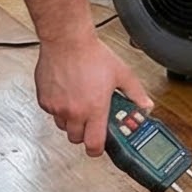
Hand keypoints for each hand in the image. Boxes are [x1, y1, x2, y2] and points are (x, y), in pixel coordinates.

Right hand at [35, 36, 151, 156]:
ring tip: (80, 103)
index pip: (94, 144)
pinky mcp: (44, 101)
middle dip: (85, 133)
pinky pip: (52, 113)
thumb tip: (146, 106)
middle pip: (77, 139)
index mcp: (95, 108)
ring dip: (72, 121)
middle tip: (92, 120)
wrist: (66, 41)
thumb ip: (135, 94)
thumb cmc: (92, 55)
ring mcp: (57, 107)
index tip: (100, 147)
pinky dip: (59, 109)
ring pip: (63, 127)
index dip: (97, 150)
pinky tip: (68, 93)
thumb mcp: (122, 74)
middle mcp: (74, 112)